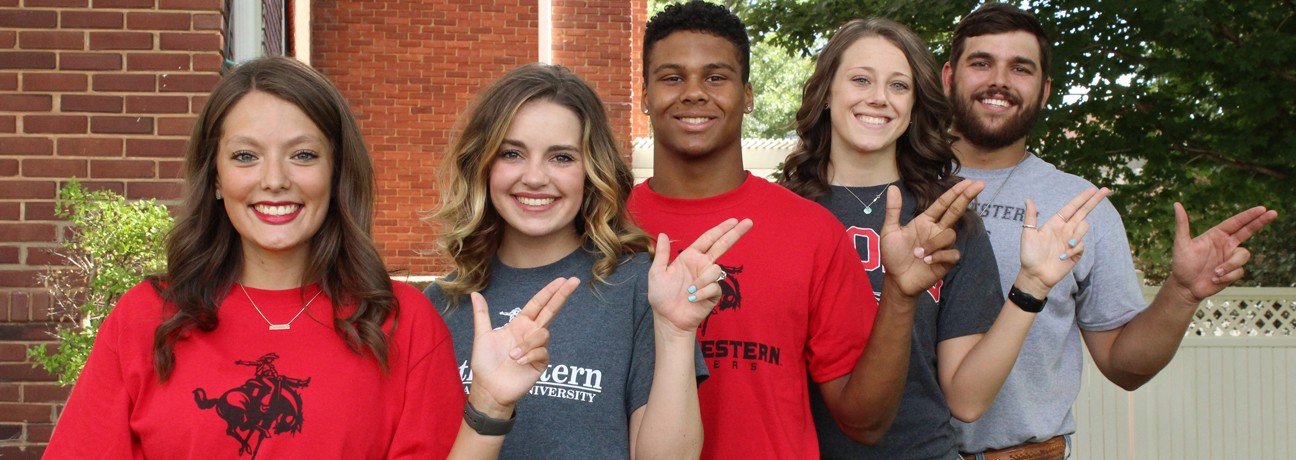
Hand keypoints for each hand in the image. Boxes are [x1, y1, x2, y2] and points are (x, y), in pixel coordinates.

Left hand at [467, 277, 578, 413]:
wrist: (489, 388)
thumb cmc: (485, 363)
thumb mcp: (482, 335)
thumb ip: (482, 314)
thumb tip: (475, 293)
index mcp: (519, 324)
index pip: (538, 303)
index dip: (549, 291)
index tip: (562, 280)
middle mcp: (531, 333)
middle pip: (551, 310)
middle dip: (562, 296)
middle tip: (574, 281)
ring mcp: (537, 348)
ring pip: (543, 334)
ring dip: (527, 344)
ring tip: (512, 356)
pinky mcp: (541, 363)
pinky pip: (542, 352)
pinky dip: (529, 355)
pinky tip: (518, 362)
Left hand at [648, 218, 753, 335]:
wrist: (668, 319)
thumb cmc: (661, 297)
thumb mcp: (657, 272)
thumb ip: (662, 253)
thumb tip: (662, 234)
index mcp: (690, 257)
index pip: (709, 239)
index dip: (721, 229)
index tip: (734, 220)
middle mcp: (702, 265)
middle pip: (723, 245)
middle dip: (735, 233)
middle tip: (749, 222)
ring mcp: (709, 279)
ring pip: (715, 270)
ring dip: (701, 280)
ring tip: (688, 291)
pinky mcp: (713, 294)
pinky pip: (714, 287)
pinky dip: (702, 292)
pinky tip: (692, 299)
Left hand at [880, 180, 983, 296]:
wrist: (896, 280)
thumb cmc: (894, 255)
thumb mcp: (890, 231)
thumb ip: (893, 210)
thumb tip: (892, 187)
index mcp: (926, 221)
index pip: (943, 204)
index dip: (955, 192)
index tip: (968, 181)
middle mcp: (937, 231)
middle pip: (956, 211)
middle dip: (967, 197)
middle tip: (980, 184)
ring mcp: (943, 246)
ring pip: (950, 235)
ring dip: (934, 243)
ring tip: (919, 254)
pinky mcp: (947, 261)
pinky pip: (952, 253)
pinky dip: (940, 255)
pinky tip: (927, 261)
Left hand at [1017, 187, 1109, 294]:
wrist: (1035, 275)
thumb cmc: (1029, 255)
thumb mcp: (1028, 234)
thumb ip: (1031, 217)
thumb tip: (1028, 199)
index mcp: (1055, 223)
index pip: (1072, 207)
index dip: (1082, 198)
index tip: (1093, 189)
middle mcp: (1065, 229)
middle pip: (1084, 212)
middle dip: (1095, 201)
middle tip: (1107, 190)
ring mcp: (1071, 240)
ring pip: (1084, 228)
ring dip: (1076, 235)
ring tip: (1065, 247)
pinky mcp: (1076, 252)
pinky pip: (1081, 245)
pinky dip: (1073, 250)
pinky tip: (1062, 257)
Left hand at [1168, 204, 1276, 300]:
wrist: (1185, 286)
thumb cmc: (1181, 264)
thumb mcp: (1181, 243)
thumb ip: (1182, 224)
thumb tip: (1176, 204)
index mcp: (1217, 235)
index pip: (1236, 222)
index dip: (1249, 216)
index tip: (1262, 208)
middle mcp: (1226, 244)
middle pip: (1249, 231)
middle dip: (1261, 222)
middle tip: (1273, 213)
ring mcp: (1231, 258)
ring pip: (1243, 255)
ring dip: (1229, 265)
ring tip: (1215, 273)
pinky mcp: (1233, 272)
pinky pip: (1238, 271)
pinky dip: (1227, 276)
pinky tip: (1214, 279)